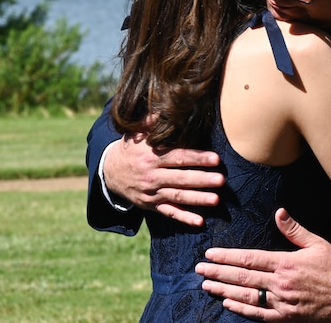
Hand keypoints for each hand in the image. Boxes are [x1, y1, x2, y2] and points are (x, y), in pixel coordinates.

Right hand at [103, 130, 224, 226]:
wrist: (109, 172)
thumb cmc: (130, 148)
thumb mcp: (137, 133)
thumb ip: (151, 121)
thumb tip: (165, 108)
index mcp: (152, 156)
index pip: (178, 157)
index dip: (197, 158)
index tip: (215, 159)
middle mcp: (152, 176)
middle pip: (180, 178)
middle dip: (202, 180)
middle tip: (221, 180)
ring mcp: (151, 193)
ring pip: (177, 196)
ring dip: (197, 199)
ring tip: (216, 200)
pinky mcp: (151, 205)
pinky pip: (169, 212)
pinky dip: (184, 218)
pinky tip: (200, 222)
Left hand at [195, 209, 330, 321]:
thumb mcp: (317, 243)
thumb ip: (294, 229)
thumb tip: (279, 212)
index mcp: (286, 263)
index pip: (248, 258)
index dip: (226, 257)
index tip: (210, 254)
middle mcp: (280, 284)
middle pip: (242, 277)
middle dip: (217, 272)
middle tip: (199, 269)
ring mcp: (282, 303)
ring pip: (246, 296)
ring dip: (224, 289)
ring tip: (206, 284)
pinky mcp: (287, 317)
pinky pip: (259, 314)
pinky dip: (241, 309)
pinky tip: (228, 302)